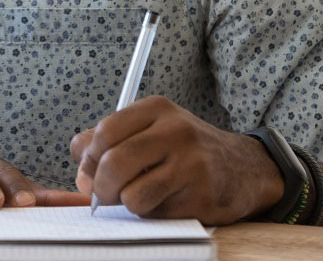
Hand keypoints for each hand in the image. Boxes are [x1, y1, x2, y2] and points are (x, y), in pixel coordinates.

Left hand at [70, 96, 283, 223]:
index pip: (104, 132)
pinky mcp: (202, 195)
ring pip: (131, 194)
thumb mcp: (149, 131)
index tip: (88, 174)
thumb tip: (80, 169)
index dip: (88, 159)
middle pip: (114, 163)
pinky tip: (164, 202)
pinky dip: (149, 213)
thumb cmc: (183, 151)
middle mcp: (175, 130)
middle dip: (100, 187)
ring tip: (138, 196)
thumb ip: (108, 142)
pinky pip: (155, 212)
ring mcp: (191, 163)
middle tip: (104, 195)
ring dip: (126, 203)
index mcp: (156, 109)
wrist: (242, 168)